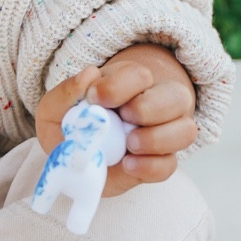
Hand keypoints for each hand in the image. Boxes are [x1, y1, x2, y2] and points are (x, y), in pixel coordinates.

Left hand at [35, 44, 196, 195]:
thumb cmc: (68, 128)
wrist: (72, 161)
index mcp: (128, 84)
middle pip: (177, 97)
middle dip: (149, 107)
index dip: (119, 86)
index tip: (94, 98)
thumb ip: (66, 92)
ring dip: (158, 138)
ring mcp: (162, 135)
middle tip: (124, 118)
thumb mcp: (54, 109)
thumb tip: (89, 75)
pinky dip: (151, 166)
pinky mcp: (160, 163)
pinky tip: (128, 165)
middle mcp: (154, 105)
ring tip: (130, 144)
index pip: (139, 75)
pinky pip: (171, 165)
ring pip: (186, 130)